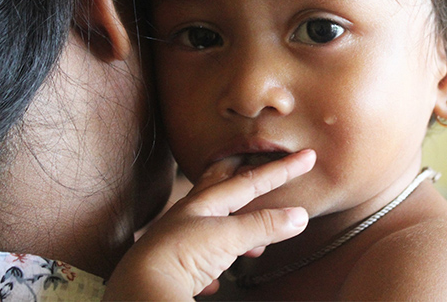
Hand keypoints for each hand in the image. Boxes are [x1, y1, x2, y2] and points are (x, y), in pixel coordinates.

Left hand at [103, 149, 314, 300]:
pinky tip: (214, 280)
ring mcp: (179, 241)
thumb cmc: (180, 257)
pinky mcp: (173, 269)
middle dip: (241, 175)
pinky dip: (211, 267)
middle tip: (256, 163)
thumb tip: (298, 215)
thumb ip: (263, 226)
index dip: (281, 170)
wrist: (140, 290)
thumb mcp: (229, 238)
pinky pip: (196, 263)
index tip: (305, 157)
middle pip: (219, 187)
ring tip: (252, 242)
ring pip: (211, 225)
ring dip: (234, 226)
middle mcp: (190, 216)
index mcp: (205, 202)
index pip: (251, 180)